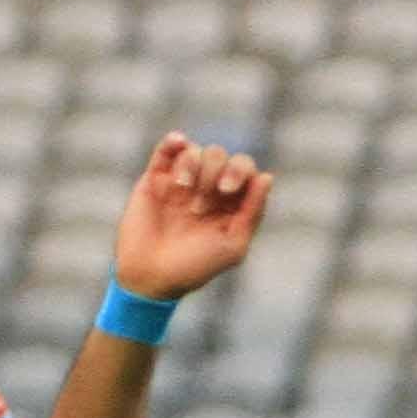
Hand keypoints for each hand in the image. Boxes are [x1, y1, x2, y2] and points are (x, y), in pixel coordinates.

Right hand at [111, 132, 272, 301]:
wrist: (150, 276)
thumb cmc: (195, 267)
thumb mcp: (232, 246)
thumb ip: (252, 212)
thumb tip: (266, 177)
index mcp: (230, 202)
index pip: (244, 169)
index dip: (239, 171)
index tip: (226, 190)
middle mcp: (208, 187)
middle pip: (220, 155)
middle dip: (214, 173)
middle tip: (199, 205)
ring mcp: (181, 181)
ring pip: (195, 150)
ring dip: (192, 166)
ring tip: (182, 191)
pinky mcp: (155, 178)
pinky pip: (167, 148)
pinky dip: (173, 141)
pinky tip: (178, 142)